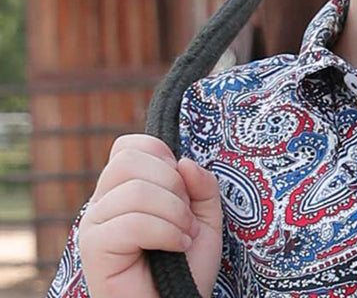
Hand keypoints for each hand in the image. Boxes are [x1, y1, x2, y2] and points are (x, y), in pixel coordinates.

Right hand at [78, 135, 222, 297]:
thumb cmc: (185, 266)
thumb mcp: (205, 216)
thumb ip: (202, 184)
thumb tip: (184, 161)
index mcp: (123, 189)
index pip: (128, 146)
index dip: (160, 155)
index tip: (181, 184)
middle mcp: (102, 203)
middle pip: (128, 160)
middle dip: (171, 183)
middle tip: (185, 214)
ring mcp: (94, 225)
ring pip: (136, 191)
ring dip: (174, 212)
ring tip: (183, 235)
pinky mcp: (93, 249)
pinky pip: (132, 223)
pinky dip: (165, 232)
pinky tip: (175, 247)